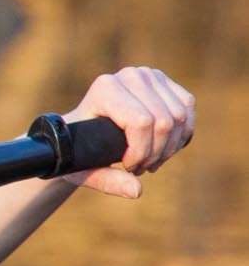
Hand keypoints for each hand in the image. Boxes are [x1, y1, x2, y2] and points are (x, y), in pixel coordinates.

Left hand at [62, 66, 195, 198]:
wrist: (80, 130)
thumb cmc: (77, 149)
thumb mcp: (83, 169)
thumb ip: (106, 181)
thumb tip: (137, 190)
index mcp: (105, 88)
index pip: (141, 122)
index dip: (141, 151)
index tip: (128, 167)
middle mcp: (129, 76)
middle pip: (163, 122)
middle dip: (156, 153)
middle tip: (139, 169)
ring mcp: (150, 75)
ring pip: (179, 119)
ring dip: (168, 148)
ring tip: (150, 161)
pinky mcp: (166, 83)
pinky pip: (188, 111)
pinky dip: (180, 136)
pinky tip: (164, 148)